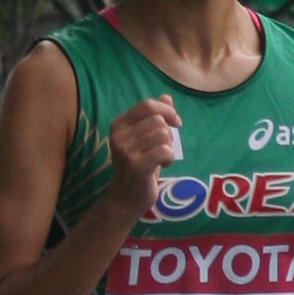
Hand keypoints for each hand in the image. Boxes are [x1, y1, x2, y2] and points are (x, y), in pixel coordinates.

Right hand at [105, 94, 181, 220]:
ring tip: (161, 158)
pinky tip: (164, 164)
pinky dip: (170, 157)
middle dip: (169, 132)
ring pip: (163, 135)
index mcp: (118, 124)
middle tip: (164, 147)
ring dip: (169, 146)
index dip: (166, 110)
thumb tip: (166, 97)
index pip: (147, 105)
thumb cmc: (137, 165)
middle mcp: (119, 135)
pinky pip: (165, 150)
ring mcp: (127, 151)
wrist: (125, 198)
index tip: (175, 122)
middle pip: (158, 120)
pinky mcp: (137, 166)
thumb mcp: (144, 138)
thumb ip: (153, 117)